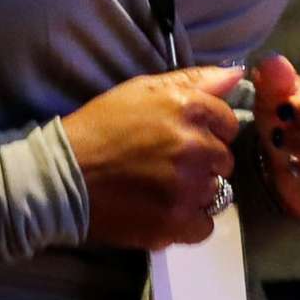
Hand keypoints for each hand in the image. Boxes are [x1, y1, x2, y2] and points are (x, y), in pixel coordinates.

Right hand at [62, 65, 242, 250]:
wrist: (63, 176)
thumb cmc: (100, 127)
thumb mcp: (142, 90)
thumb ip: (193, 81)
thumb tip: (236, 74)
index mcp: (189, 108)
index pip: (228, 123)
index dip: (208, 131)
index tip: (183, 138)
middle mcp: (196, 146)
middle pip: (224, 159)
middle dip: (203, 162)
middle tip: (168, 164)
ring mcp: (188, 187)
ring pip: (215, 192)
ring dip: (195, 191)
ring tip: (161, 188)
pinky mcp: (177, 222)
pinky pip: (205, 225)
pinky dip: (188, 222)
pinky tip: (163, 211)